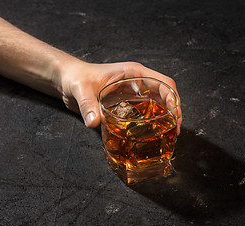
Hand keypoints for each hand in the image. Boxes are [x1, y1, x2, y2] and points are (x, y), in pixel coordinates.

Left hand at [59, 61, 182, 133]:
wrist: (69, 79)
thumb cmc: (77, 78)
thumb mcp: (81, 90)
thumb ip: (87, 106)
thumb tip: (94, 123)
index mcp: (133, 73)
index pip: (162, 82)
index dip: (172, 97)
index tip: (174, 113)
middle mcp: (138, 81)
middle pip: (166, 93)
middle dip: (174, 109)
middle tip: (174, 129)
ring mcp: (135, 91)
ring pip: (160, 102)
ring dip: (167, 115)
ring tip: (169, 132)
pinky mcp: (129, 101)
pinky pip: (148, 109)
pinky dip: (155, 119)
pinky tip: (155, 131)